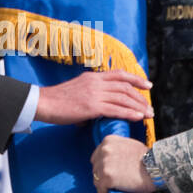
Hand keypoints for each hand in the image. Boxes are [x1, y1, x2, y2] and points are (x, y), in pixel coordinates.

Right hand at [34, 70, 152, 124]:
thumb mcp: (77, 90)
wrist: (43, 102)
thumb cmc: (57, 100)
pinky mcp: (91, 107)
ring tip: (148, 114)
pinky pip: (115, 109)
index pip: (119, 74)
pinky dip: (129, 113)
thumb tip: (98, 110)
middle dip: (140, 97)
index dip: (136, 79)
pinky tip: (137, 117)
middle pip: (125, 87)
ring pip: (123, 98)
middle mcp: (96, 83)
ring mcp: (94, 94)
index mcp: (93, 77)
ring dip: (138, 107)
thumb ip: (91, 95)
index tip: (147, 85)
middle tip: (150, 106)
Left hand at [90, 134, 155, 192]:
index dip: (102, 166)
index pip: (96, 156)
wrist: (157, 167)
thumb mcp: (128, 145)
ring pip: (96, 180)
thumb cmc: (148, 158)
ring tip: (113, 189)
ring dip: (103, 186)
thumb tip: (110, 160)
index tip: (110, 173)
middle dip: (102, 176)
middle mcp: (104, 150)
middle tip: (113, 182)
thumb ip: (116, 149)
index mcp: (108, 141)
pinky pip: (101, 189)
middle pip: (95, 168)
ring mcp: (104, 164)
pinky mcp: (107, 178)